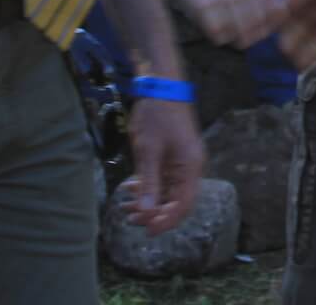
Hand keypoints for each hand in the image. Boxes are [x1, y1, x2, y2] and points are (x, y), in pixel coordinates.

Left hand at [120, 99, 202, 232]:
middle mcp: (190, 167)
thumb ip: (149, 184)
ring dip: (148, 200)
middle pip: (175, 201)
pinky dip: (147, 185)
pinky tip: (130, 187)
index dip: (165, 221)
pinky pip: (162, 178)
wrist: (160, 84)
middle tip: (129, 218)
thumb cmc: (158, 115)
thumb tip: (146, 213)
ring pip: (167, 191)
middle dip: (153, 213)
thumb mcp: (149, 151)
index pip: (182, 205)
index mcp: (191, 167)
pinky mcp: (172, 155)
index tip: (145, 231)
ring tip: (124, 206)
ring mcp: (181, 161)